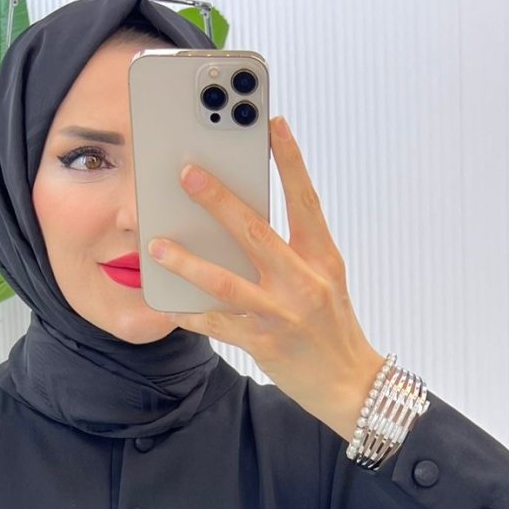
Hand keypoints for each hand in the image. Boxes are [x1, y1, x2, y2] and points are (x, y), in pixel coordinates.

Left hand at [145, 115, 385, 439]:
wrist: (350, 385)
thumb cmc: (333, 327)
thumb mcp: (325, 279)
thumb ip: (294, 250)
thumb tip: (246, 221)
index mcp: (323, 258)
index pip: (305, 201)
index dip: (290, 161)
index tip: (273, 123)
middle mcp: (304, 282)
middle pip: (256, 232)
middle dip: (219, 200)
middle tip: (188, 173)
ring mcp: (282, 314)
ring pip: (226, 281)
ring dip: (188, 261)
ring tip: (158, 245)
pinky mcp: (264, 343)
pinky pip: (218, 324)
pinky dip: (191, 314)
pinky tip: (169, 303)